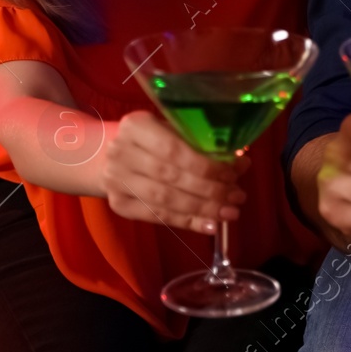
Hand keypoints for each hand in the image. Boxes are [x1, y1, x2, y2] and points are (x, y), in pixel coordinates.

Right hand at [101, 110, 246, 234]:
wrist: (108, 156)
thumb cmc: (152, 140)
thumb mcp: (174, 132)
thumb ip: (205, 145)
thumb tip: (243, 162)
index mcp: (136, 126)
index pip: (174, 150)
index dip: (206, 165)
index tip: (234, 174)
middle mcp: (120, 152)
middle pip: (171, 177)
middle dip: (209, 190)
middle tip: (237, 197)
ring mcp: (115, 180)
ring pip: (165, 200)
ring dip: (202, 209)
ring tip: (229, 213)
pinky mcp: (118, 204)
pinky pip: (157, 217)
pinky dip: (187, 221)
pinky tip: (210, 225)